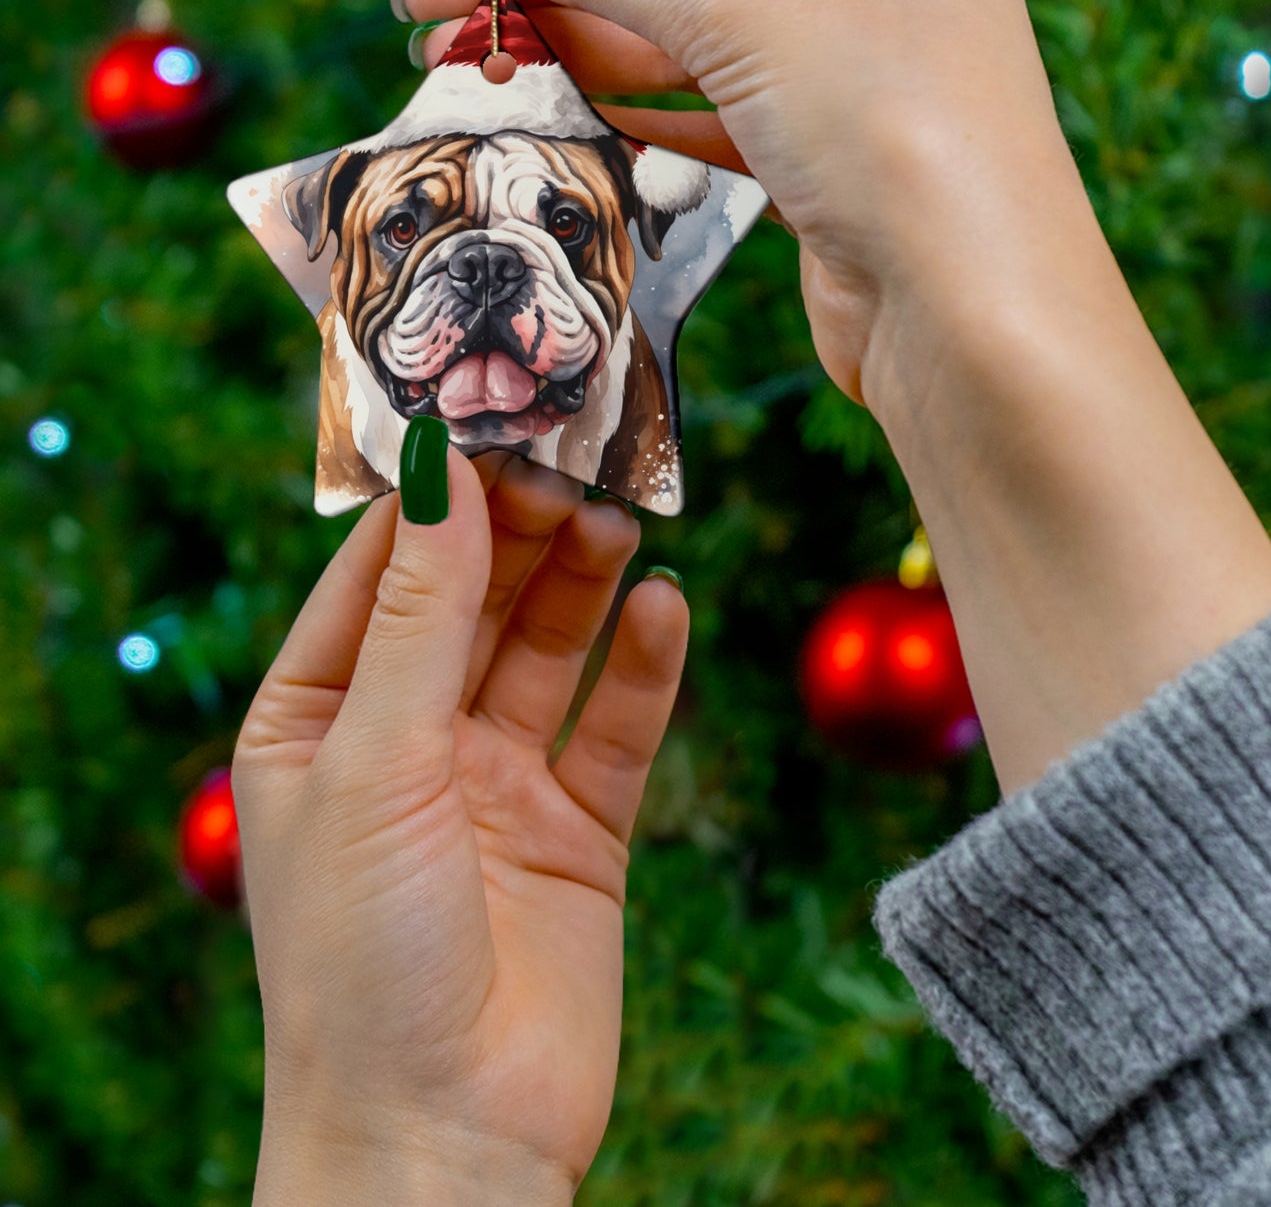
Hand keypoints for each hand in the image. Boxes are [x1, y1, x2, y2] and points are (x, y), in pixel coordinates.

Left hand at [233, 452, 687, 1203]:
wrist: (446, 1141)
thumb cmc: (362, 960)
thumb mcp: (374, 762)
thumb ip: (418, 616)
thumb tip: (441, 472)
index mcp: (318, 721)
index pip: (378, 575)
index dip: (434, 499)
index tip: (491, 420)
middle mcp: (407, 742)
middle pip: (473, 600)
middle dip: (519, 532)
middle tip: (574, 464)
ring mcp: (497, 784)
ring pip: (548, 649)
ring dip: (583, 583)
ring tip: (620, 520)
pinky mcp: (579, 830)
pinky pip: (616, 727)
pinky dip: (644, 666)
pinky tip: (666, 608)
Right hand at [402, 0, 1270, 794]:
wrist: (974, 318)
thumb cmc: (897, 129)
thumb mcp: (741, 12)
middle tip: (428, 3)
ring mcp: (846, 62)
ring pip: (680, 32)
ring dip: (572, 39)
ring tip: (460, 53)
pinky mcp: (821, 150)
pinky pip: (704, 104)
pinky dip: (628, 99)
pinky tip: (550, 93)